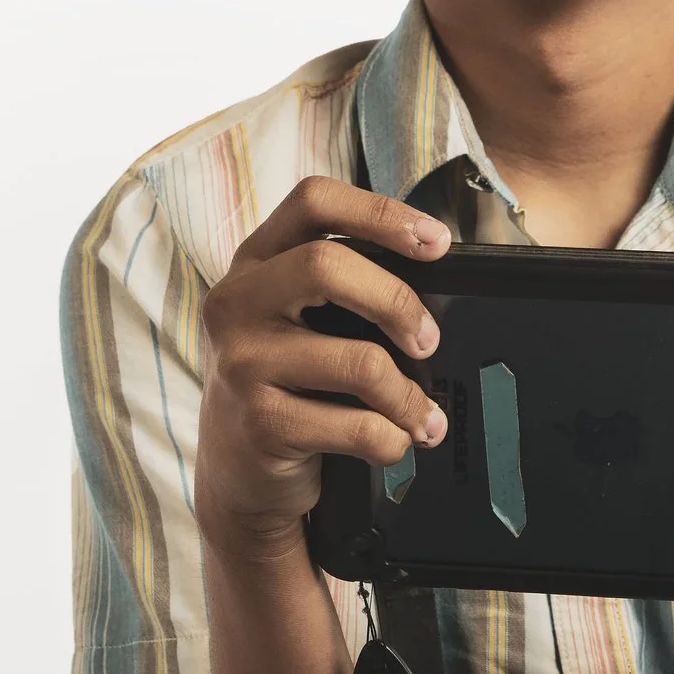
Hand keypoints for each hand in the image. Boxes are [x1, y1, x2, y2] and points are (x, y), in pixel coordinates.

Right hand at [194, 177, 453, 558]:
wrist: (236, 471)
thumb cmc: (285, 382)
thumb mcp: (293, 320)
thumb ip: (341, 289)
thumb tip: (433, 283)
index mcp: (254, 261)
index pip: (313, 202)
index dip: (381, 212)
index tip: (436, 241)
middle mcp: (237, 302)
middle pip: (327, 265)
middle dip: (397, 303)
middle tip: (428, 341)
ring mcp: (242, 363)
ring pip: (358, 361)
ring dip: (409, 396)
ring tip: (423, 415)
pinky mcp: (260, 422)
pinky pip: (356, 427)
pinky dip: (391, 439)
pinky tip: (393, 442)